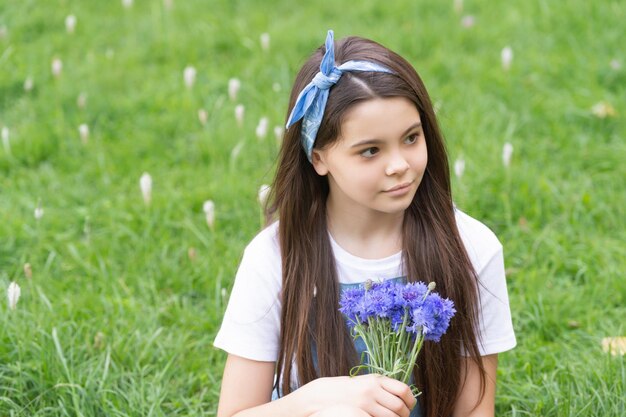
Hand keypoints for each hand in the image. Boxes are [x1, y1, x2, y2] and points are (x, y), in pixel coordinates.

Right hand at [299, 374, 415, 416]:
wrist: (326, 394)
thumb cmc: (350, 390)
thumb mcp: (367, 382)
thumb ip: (384, 387)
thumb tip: (405, 397)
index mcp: (377, 379)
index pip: (403, 390)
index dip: (411, 400)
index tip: (409, 406)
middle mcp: (372, 388)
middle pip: (399, 406)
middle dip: (404, 414)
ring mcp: (366, 402)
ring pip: (392, 416)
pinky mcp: (360, 412)